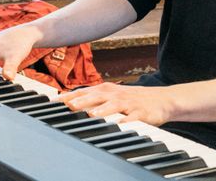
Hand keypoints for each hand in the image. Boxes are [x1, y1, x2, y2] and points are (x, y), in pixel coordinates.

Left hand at [57, 82, 175, 125]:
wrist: (161, 100)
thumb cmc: (131, 99)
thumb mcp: (110, 96)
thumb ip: (91, 99)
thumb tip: (68, 102)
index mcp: (104, 90)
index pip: (82, 92)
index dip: (68, 96)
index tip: (53, 103)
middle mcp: (114, 94)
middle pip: (95, 96)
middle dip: (82, 101)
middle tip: (69, 106)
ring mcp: (128, 103)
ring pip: (113, 105)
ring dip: (103, 109)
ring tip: (92, 114)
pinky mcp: (141, 112)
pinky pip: (134, 117)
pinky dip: (127, 121)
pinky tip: (121, 125)